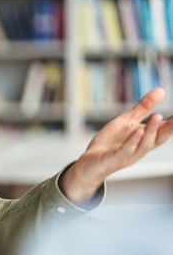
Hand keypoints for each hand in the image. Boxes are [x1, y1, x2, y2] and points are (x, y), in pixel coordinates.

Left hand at [61, 87, 172, 201]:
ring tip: (157, 117)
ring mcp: (129, 155)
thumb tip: (160, 91)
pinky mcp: (115, 158)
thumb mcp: (127, 121)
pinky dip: (133, 141)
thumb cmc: (109, 143)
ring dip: (151, 131)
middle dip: (169, 128)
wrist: (90, 163)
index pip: (164, 131)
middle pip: (158, 139)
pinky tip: (138, 130)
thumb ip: (143, 108)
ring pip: (144, 144)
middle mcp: (140, 148)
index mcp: (145, 139)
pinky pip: (126, 150)